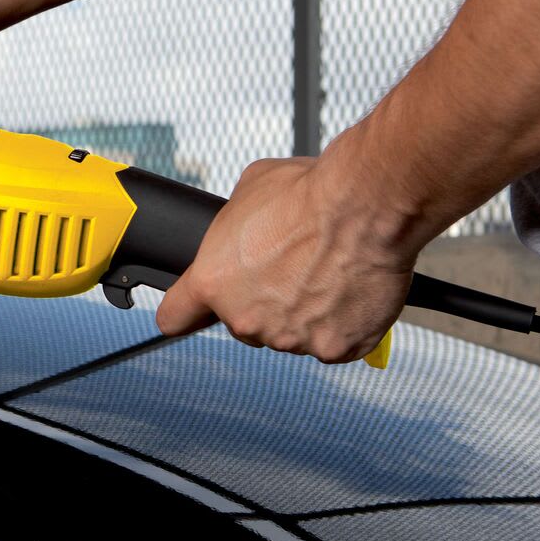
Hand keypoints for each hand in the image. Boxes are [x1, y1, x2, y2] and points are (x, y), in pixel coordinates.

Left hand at [153, 150, 420, 364]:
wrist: (366, 205)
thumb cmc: (309, 192)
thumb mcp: (249, 192)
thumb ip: (235, 226)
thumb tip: (245, 229)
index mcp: (213, 282)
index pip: (174, 318)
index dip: (187, 313)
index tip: (196, 312)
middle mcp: (245, 318)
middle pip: (245, 323)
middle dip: (263, 303)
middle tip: (293, 269)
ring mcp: (290, 338)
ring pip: (291, 334)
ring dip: (305, 313)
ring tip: (328, 272)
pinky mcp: (334, 348)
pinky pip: (333, 342)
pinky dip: (343, 324)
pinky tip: (350, 291)